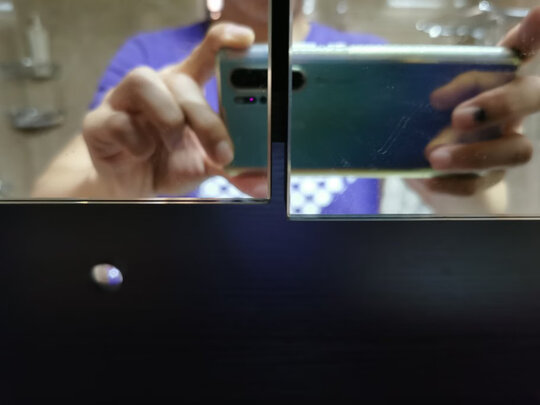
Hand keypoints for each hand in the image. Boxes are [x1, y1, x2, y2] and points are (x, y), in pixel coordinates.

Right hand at [82, 23, 266, 198]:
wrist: (132, 187)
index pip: (205, 53)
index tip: (246, 40)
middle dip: (205, 118)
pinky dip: (136, 141)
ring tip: (175, 143)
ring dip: (167, 117)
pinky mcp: (99, 123)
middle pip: (181, 80)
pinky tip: (142, 154)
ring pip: (143, 81)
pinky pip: (116, 120)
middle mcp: (157, 87)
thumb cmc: (170, 163)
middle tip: (223, 152)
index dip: (224, 40)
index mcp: (186, 89)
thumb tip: (261, 181)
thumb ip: (231, 165)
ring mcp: (124, 101)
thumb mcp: (206, 163)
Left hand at [423, 7, 539, 196]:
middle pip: (532, 96)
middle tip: (458, 116)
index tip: (538, 13)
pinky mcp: (491, 180)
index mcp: (491, 83)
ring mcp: (504, 147)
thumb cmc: (425, 127)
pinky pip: (483, 183)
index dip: (531, 35)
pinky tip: (429, 179)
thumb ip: (417, 91)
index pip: (517, 53)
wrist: (431, 176)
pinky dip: (454, 182)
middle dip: (502, 103)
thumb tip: (387, 78)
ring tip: (432, 156)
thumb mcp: (418, 105)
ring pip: (517, 149)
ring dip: (474, 153)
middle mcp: (507, 112)